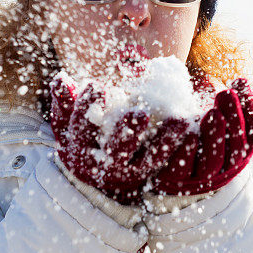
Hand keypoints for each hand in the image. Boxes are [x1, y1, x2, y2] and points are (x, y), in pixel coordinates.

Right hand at [49, 74, 188, 204]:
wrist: (93, 173)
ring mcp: (129, 171)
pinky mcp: (148, 172)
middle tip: (140, 114)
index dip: (87, 106)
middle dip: (127, 132)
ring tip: (181, 119)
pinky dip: (178, 145)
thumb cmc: (81, 136)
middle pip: (116, 150)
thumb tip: (62, 80)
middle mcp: (104, 166)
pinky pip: (165, 160)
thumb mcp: (67, 122)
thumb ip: (65, 101)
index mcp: (80, 150)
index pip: (82, 127)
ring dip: (166, 139)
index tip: (98, 86)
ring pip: (148, 158)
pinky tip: (191, 127)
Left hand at [151, 78, 252, 195]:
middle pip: (236, 149)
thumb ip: (241, 110)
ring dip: (215, 136)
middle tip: (227, 93)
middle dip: (234, 119)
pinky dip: (187, 152)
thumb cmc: (199, 136)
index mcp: (237, 153)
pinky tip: (189, 134)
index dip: (251, 110)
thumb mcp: (222, 121)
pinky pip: (182, 169)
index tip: (242, 83)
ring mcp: (201, 177)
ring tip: (213, 112)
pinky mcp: (176, 179)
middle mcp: (224, 168)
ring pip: (213, 163)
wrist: (167, 161)